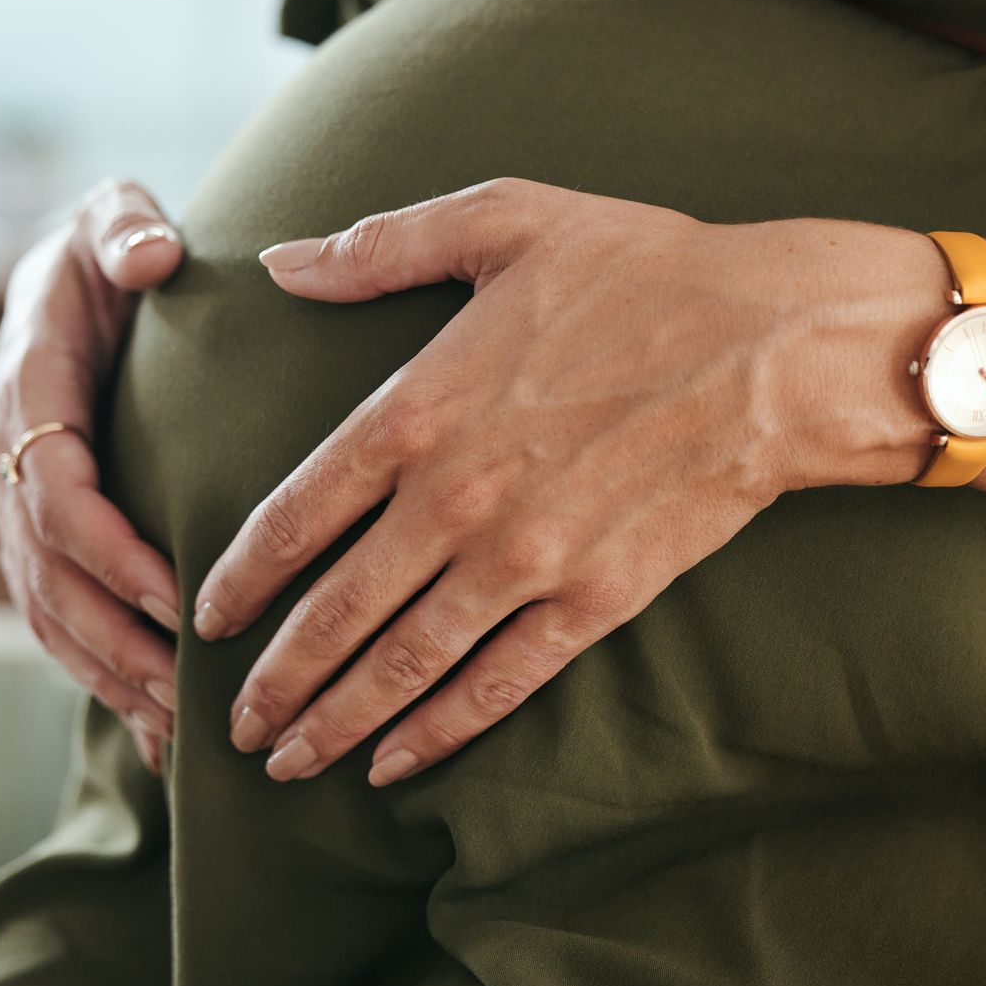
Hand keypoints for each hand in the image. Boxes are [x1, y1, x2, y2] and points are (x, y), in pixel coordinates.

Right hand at [0, 179, 186, 775]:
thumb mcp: (109, 216)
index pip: (56, 492)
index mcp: (27, 392)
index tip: (180, 598)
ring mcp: (16, 511)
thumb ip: (125, 226)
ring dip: (109, 680)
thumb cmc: (105, 250)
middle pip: (48, 579)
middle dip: (115, 644)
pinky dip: (102, 681)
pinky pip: (60, 624)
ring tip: (177, 733)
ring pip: (48, 617)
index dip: (112, 553)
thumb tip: (151, 254)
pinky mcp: (39, 542)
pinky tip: (157, 738)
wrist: (69, 280)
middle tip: (188, 696)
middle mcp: (8, 463)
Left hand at [198, 179, 940, 785]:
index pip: (296, 514)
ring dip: (337, 720)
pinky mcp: (595, 600)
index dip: (241, 576)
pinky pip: (498, 683)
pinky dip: (439, 731)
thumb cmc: (644, 268)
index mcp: (418, 408)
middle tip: (232, 727)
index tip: (206, 616)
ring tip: (288, 764)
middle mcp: (456, 498)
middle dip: (275, 679)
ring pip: (403, 664)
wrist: (779, 341)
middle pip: (335, 612)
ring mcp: (526, 558)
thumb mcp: (503, 220)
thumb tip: (280, 260)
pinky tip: (394, 765)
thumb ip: (380, 248)